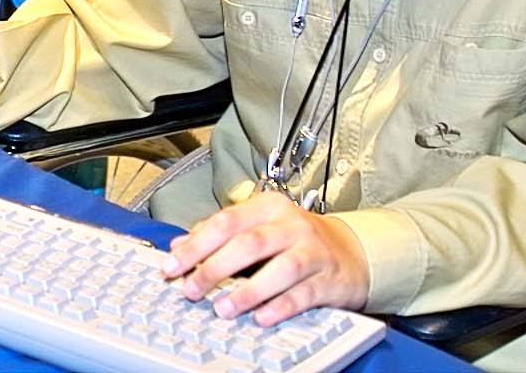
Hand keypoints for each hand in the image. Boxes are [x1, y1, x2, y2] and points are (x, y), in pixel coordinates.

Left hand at [161, 192, 369, 325]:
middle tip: (191, 290)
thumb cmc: (298, 239)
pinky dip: (281, 307)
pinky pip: (303, 294)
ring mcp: (312, 251)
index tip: (173, 265)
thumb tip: (180, 244)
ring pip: (278, 268)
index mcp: (269, 208)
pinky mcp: (329, 279)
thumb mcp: (260, 226)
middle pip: (248, 243)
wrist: (352, 251)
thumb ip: (220, 234)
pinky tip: (262, 317)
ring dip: (247, 291)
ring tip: (223, 308)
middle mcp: (291, 225)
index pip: (226, 222)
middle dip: (215, 268)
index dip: (196, 245)